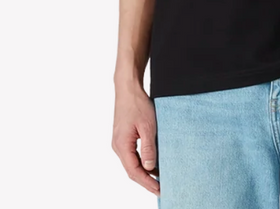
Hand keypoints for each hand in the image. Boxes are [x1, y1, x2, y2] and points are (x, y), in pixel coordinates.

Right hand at [112, 80, 159, 196]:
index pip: (134, 172)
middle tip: (161, 188)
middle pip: (132, 170)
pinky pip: (132, 154)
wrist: (128, 88)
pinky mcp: (123, 137)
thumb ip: (148, 148)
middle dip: (146, 180)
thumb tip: (149, 168)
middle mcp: (118, 146)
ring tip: (159, 178)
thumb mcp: (147, 126)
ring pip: (132, 163)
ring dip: (144, 171)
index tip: (160, 190)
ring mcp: (119, 142)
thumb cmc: (137, 104)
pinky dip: (142, 161)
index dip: (147, 183)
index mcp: (122, 146)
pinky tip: (152, 163)